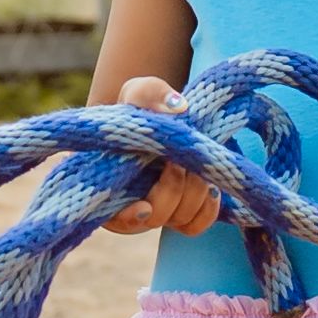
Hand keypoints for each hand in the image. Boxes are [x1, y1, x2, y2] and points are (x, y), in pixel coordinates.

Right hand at [115, 75, 222, 238]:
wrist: (164, 117)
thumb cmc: (141, 106)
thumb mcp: (139, 92)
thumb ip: (149, 93)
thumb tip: (177, 107)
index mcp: (105, 183)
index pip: (112, 216)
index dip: (129, 217)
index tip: (144, 205)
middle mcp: (128, 203)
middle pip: (153, 216)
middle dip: (171, 188)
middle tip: (177, 159)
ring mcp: (158, 210)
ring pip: (178, 219)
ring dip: (193, 193)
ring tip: (194, 164)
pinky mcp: (182, 212)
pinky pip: (196, 225)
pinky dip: (207, 209)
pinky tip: (211, 187)